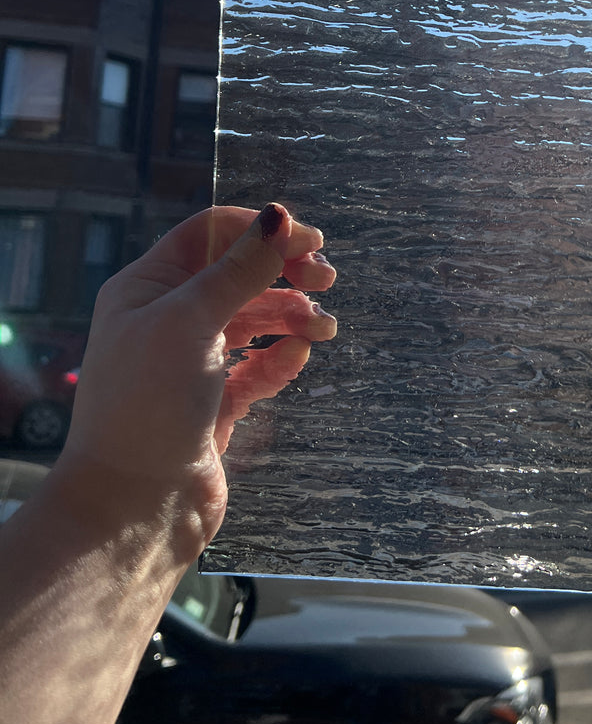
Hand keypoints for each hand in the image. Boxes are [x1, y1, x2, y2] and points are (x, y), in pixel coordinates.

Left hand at [58, 204, 336, 555]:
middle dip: (284, 272)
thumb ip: (239, 270)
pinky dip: (282, 357)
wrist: (134, 508)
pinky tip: (300, 354)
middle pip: (238, 274)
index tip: (310, 241)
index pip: (211, 235)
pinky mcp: (215, 404)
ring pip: (255, 320)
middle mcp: (168, 319)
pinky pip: (258, 367)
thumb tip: (278, 215)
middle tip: (326, 279)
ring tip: (323, 327)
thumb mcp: (190, 322)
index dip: (260, 231)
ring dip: (292, 315)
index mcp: (148, 288)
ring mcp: (193, 363)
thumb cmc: (147, 405)